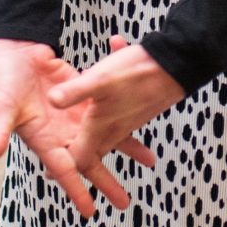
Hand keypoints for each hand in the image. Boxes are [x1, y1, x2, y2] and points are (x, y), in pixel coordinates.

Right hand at [0, 38, 154, 217]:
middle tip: (125, 203)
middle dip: (106, 182)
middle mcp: (62, 134)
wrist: (16, 53)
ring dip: (125, 149)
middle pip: (89, 162)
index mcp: (43, 141)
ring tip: (150, 162)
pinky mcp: (85, 98)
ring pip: (105, 138)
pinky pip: (109, 112)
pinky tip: (143, 122)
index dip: (76, 191)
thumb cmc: (4, 81)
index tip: (90, 212)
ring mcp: (75, 117)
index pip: (63, 171)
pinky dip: (125, 118)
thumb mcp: (1, 109)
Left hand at [47, 37, 184, 196]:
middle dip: (76, 156)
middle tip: (58, 163)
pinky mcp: (136, 106)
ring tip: (77, 124)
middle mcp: (115, 128)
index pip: (80, 158)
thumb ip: (74, 92)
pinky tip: (114, 52)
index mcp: (101, 127)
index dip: (64, 168)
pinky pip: (116, 104)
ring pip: (104, 130)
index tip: (50, 174)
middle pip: (92, 150)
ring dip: (91, 128)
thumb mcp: (99, 79)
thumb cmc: (139, 74)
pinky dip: (109, 91)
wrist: (177, 65)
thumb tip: (51, 101)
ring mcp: (127, 118)